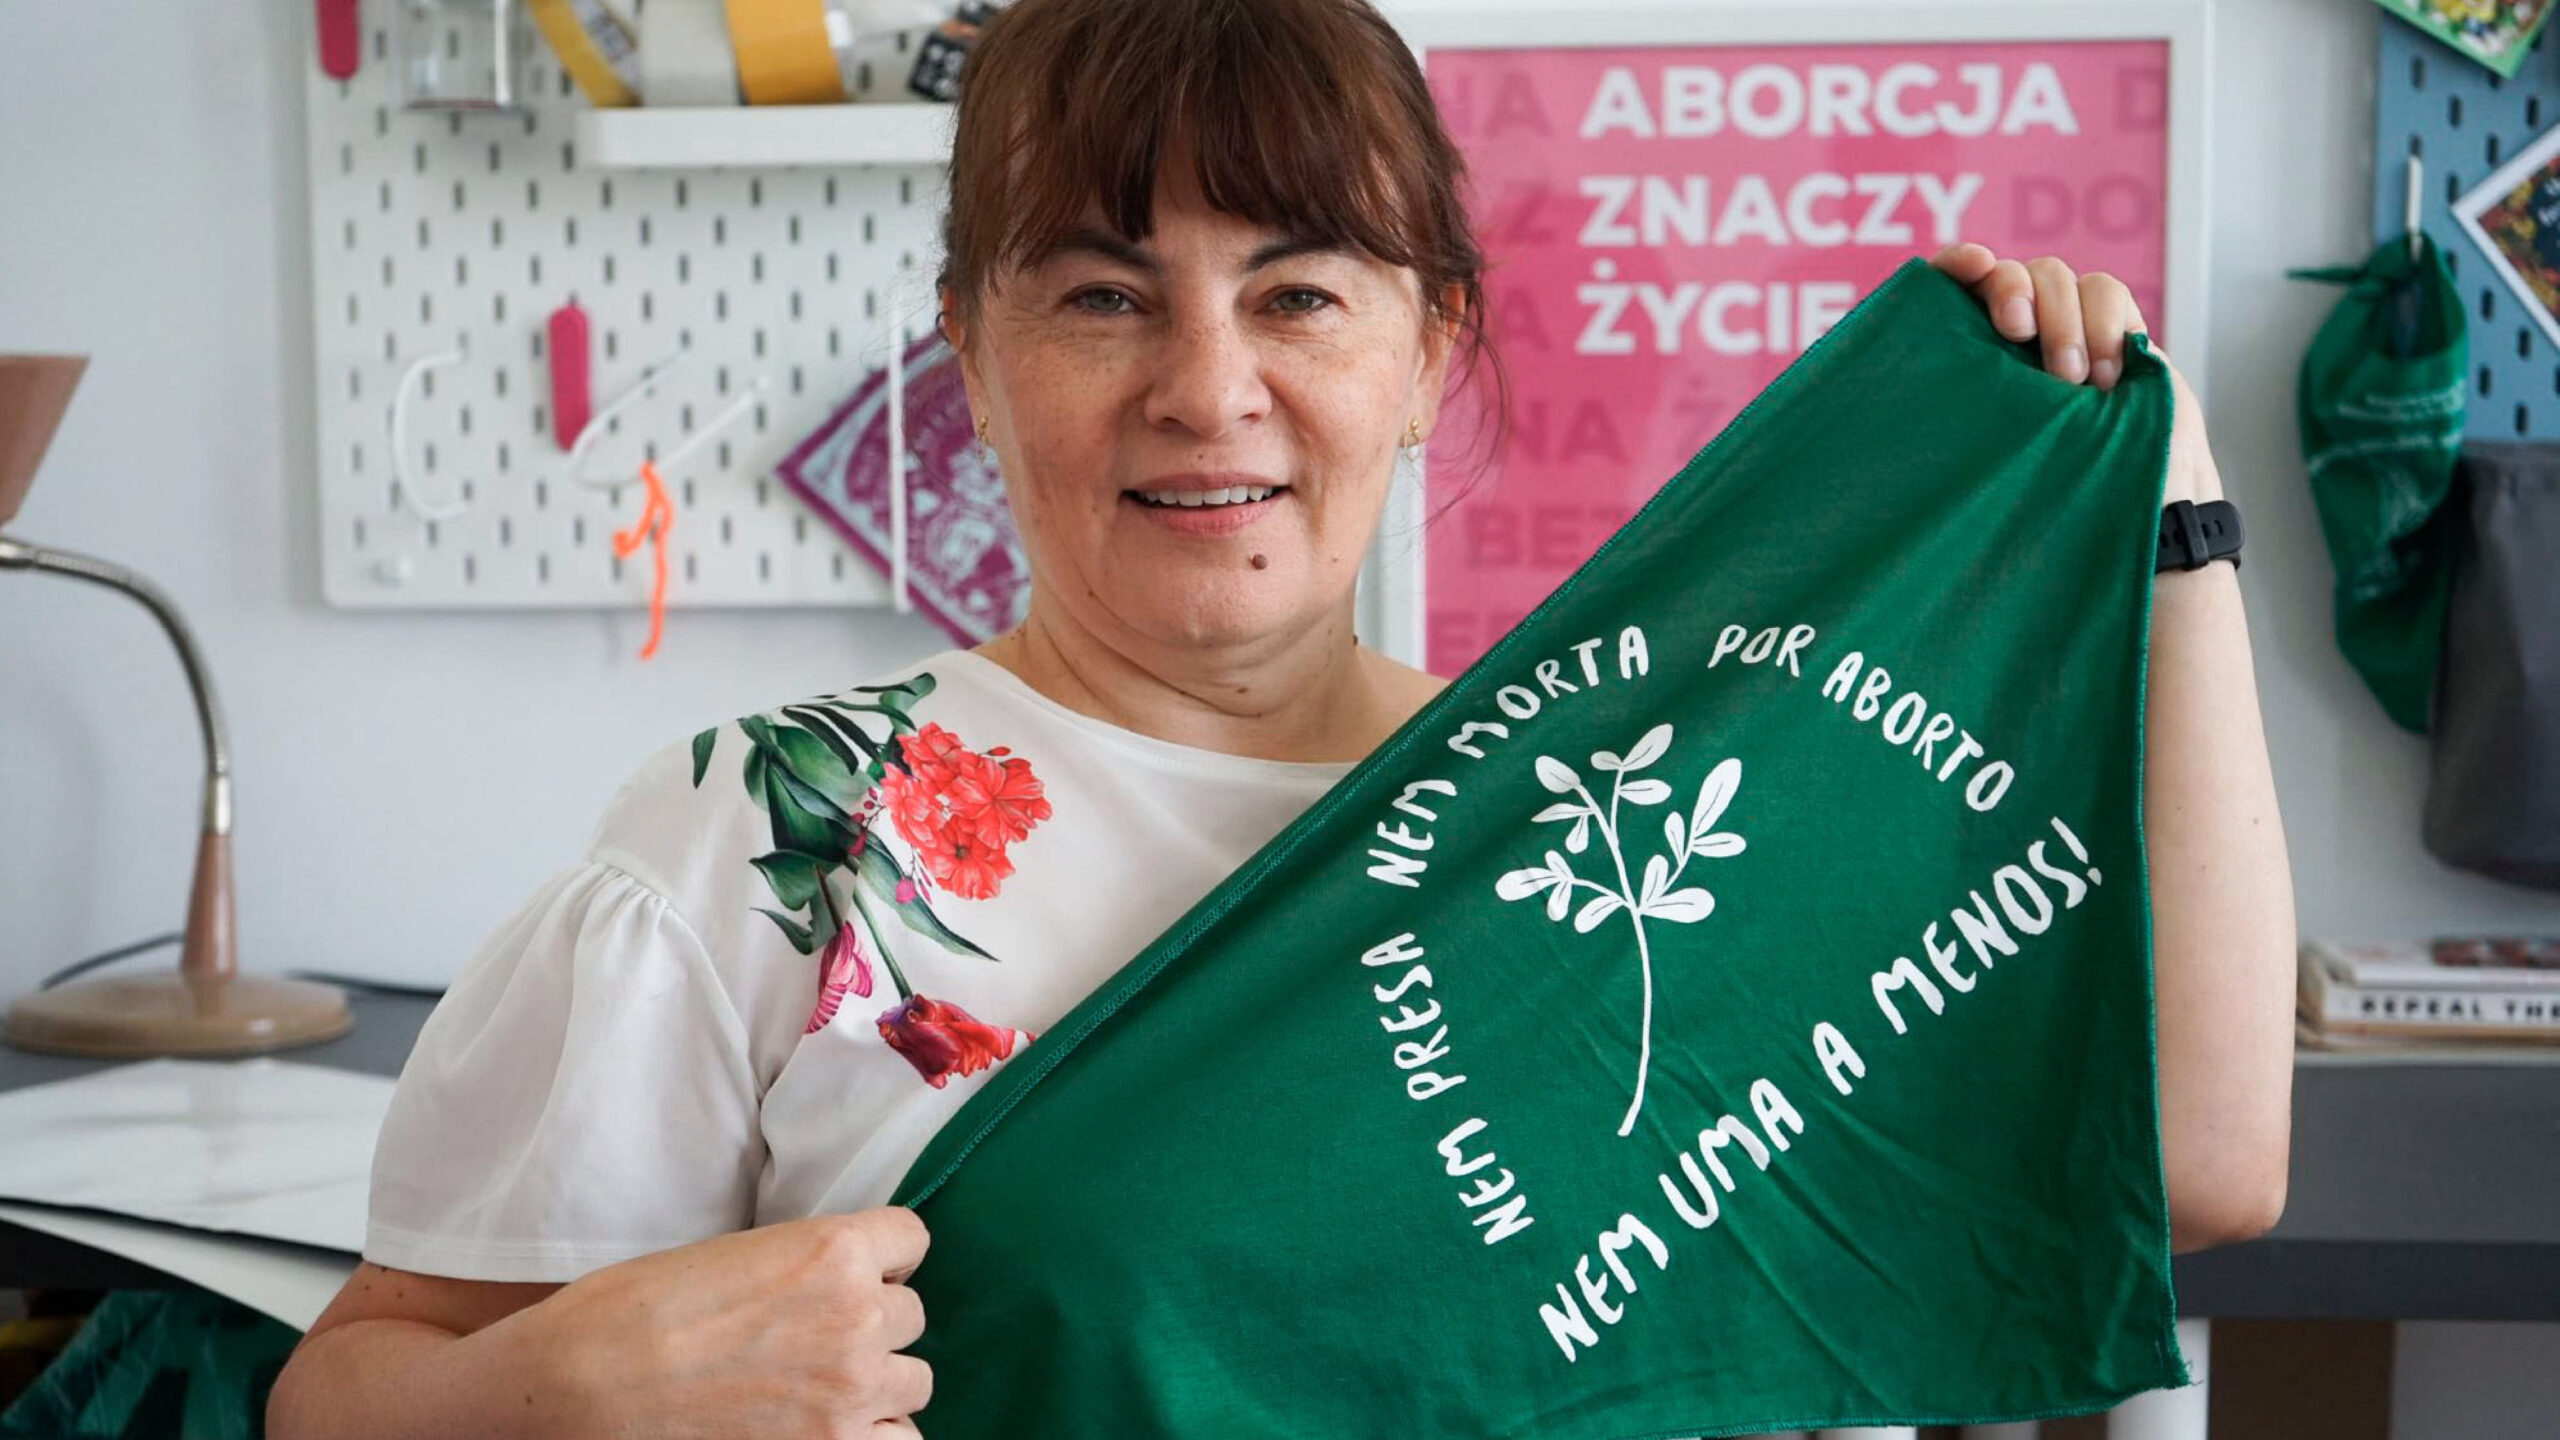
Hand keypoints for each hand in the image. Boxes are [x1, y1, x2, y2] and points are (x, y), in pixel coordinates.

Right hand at [518, 1207, 932, 1437]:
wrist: (578, 1386)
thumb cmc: (633, 1311)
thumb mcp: (734, 1254)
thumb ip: (804, 1266)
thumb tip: (835, 1282)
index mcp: (833, 1251)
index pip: (911, 1239)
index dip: (881, 1258)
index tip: (857, 1273)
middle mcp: (857, 1316)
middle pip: (911, 1313)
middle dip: (872, 1322)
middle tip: (818, 1337)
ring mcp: (851, 1391)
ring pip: (914, 1380)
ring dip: (879, 1381)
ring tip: (825, 1387)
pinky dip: (874, 1434)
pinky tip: (833, 1426)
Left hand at [1930, 243, 2220, 504]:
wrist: (2139, 510)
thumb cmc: (2051, 498)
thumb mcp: (1993, 457)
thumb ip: (1969, 416)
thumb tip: (1912, 404)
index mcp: (1971, 360)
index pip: (1953, 288)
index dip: (1957, 265)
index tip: (1970, 267)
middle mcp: (2013, 337)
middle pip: (2005, 273)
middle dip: (2012, 290)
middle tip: (2017, 332)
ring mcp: (2064, 328)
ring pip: (2056, 276)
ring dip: (2063, 320)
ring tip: (2073, 381)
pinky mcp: (2115, 330)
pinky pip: (2106, 292)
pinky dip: (2104, 324)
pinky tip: (2107, 377)